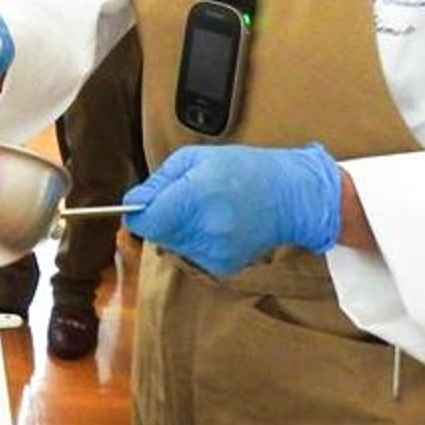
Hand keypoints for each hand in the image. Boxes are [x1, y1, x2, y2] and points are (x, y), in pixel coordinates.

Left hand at [123, 142, 341, 274]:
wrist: (290, 196)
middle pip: (156, 233)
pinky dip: (195, 241)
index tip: (140, 204)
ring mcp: (217, 250)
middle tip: (182, 198)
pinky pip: (192, 255)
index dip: (137, 212)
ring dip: (178, 229)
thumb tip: (133, 201)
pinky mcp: (224, 265)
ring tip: (204, 209)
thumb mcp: (194, 158)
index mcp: (196, 195)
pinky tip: (216, 224)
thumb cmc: (242, 170)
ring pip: (172, 245)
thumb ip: (159, 181)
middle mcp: (206, 227)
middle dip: (160, 217)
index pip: (146, 220)